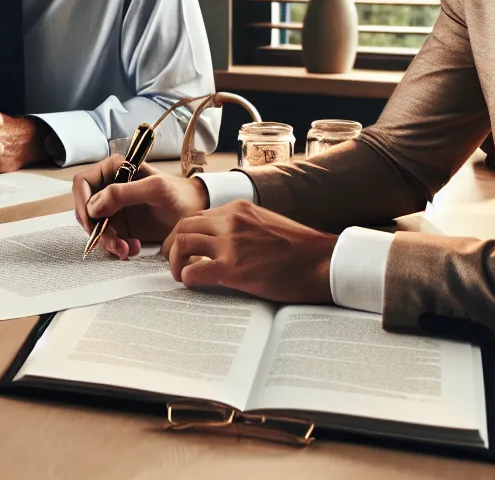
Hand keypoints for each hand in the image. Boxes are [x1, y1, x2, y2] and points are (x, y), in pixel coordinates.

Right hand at [72, 156, 209, 258]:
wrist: (194, 213)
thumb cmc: (180, 195)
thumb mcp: (156, 190)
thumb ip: (124, 193)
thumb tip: (93, 207)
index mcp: (114, 169)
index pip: (83, 183)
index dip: (82, 203)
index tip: (93, 222)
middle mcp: (109, 186)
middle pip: (86, 208)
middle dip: (96, 229)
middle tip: (114, 242)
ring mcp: (113, 207)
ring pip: (94, 227)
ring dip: (107, 241)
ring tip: (127, 248)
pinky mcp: (120, 224)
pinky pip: (106, 237)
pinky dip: (115, 246)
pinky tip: (132, 248)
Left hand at [163, 202, 335, 303]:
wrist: (323, 262)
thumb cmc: (300, 251)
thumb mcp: (267, 225)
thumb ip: (243, 229)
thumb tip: (223, 244)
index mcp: (239, 209)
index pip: (197, 216)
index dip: (184, 234)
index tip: (182, 249)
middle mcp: (231, 221)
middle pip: (183, 226)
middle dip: (172, 246)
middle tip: (174, 264)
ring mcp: (231, 243)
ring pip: (182, 244)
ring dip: (175, 263)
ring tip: (181, 276)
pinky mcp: (233, 268)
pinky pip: (193, 271)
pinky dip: (187, 278)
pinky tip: (194, 284)